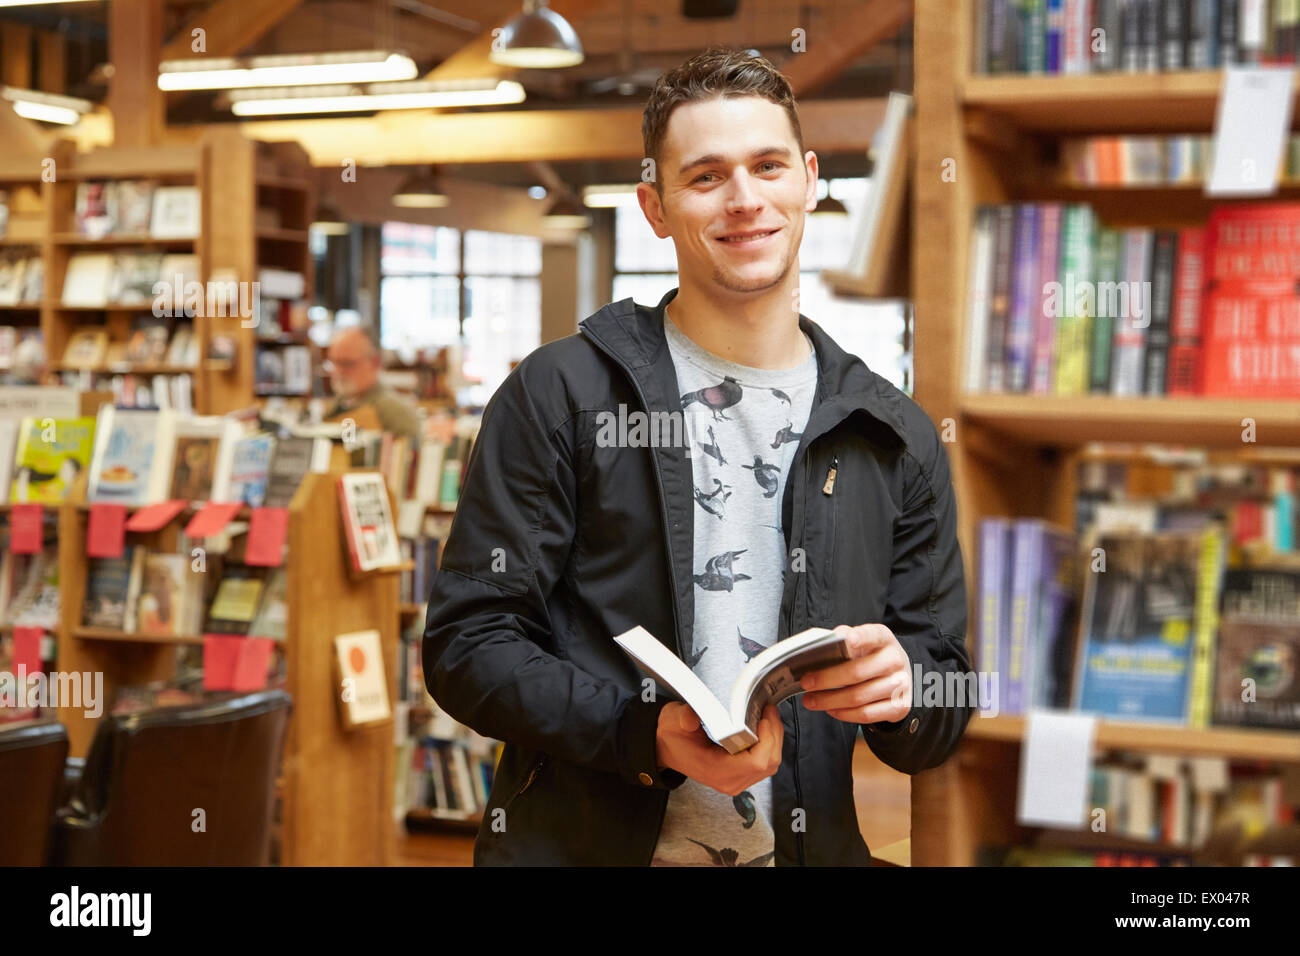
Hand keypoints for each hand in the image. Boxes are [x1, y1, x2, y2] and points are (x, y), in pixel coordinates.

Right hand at [654, 701, 782, 796]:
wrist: (664, 748)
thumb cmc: (672, 735)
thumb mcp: (674, 721)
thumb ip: (684, 718)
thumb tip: (692, 718)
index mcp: (716, 770)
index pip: (756, 762)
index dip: (767, 740)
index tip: (764, 717)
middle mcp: (729, 780)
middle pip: (768, 763)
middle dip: (774, 735)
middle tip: (769, 711)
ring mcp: (735, 781)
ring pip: (770, 765)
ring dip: (774, 740)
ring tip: (767, 717)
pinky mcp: (739, 776)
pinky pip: (764, 764)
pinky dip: (769, 745)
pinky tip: (762, 729)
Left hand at [799, 623, 911, 725]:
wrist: (897, 677)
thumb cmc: (869, 658)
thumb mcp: (861, 644)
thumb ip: (843, 641)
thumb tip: (820, 646)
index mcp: (884, 639)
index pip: (874, 635)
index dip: (861, 637)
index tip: (847, 640)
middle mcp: (896, 660)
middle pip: (857, 672)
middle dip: (826, 679)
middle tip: (805, 683)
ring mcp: (901, 685)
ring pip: (858, 697)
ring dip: (829, 700)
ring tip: (810, 700)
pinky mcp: (900, 707)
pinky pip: (866, 714)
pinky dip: (844, 714)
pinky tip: (830, 709)